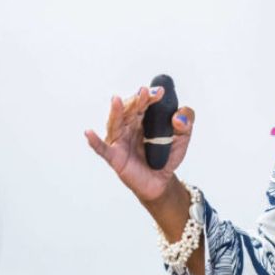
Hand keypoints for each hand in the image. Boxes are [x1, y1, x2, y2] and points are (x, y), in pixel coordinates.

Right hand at [85, 86, 194, 203]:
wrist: (162, 181)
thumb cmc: (167, 155)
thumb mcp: (183, 137)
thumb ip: (186, 122)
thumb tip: (178, 118)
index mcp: (143, 118)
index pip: (144, 103)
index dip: (150, 96)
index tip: (159, 92)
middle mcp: (129, 126)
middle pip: (129, 110)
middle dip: (136, 100)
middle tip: (144, 92)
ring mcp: (120, 141)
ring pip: (115, 123)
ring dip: (115, 111)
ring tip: (116, 100)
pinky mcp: (115, 157)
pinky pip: (102, 149)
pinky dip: (94, 141)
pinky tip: (89, 133)